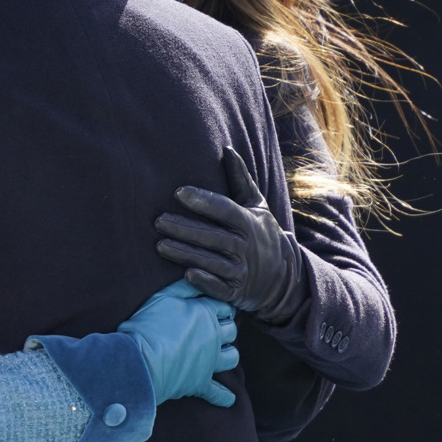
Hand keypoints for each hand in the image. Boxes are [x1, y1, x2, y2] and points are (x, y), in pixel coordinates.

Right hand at [118, 279, 238, 406]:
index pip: (224, 306)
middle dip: (226, 328)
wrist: (140, 361)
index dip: (220, 307)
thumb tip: (197, 278)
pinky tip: (228, 399)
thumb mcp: (162, 296)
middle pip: (231, 330)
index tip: (215, 309)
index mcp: (206, 313)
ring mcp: (210, 361)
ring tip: (221, 354)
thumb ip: (183, 287)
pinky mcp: (201, 383)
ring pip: (232, 358)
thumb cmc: (148, 325)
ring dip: (229, 355)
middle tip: (216, 329)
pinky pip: (218, 393)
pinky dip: (224, 397)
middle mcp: (213, 336)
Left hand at [155, 148, 306, 325]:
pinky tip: (185, 274)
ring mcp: (241, 271)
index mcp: (250, 222)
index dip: (203, 201)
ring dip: (185, 254)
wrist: (282, 278)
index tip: (179, 192)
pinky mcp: (235, 292)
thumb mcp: (257, 206)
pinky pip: (218, 287)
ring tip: (160, 245)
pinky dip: (204, 282)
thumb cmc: (262, 234)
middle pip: (212, 236)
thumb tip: (227, 149)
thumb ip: (241, 179)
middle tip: (158, 220)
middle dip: (184, 228)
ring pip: (210, 261)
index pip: (224, 209)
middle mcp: (246, 247)